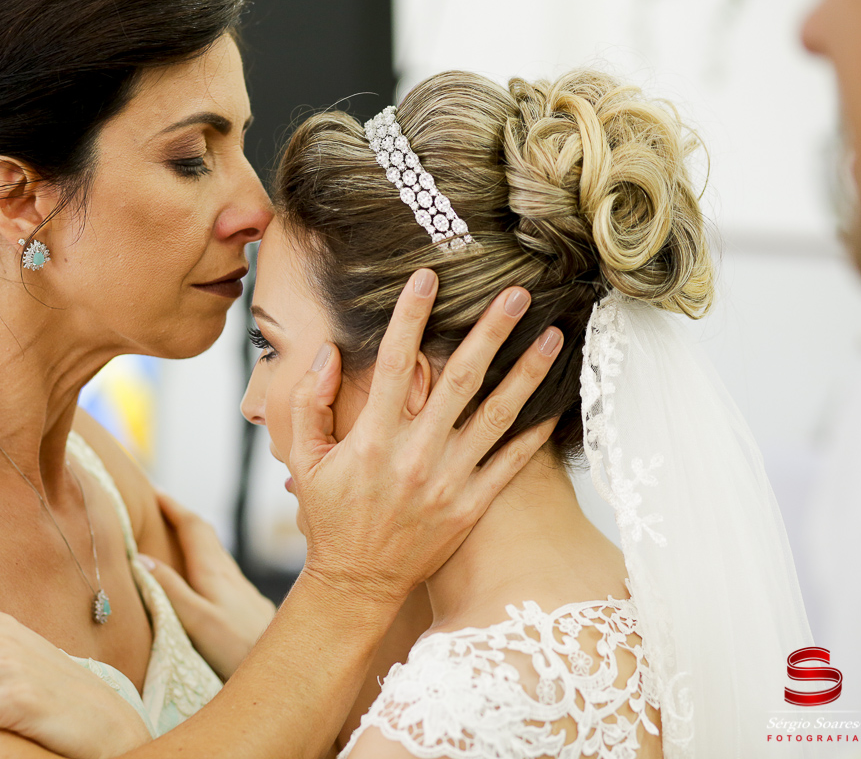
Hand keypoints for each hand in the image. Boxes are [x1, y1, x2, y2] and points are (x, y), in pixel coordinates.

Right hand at [138, 494, 275, 679]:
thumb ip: (169, 589)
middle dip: (182, 517)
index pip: (193, 527)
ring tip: (176, 535)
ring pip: (216, 552)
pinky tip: (205, 573)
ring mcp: (241, 589)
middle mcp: (230, 574)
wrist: (284, 667)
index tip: (152, 490)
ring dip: (195, 538)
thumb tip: (140, 558)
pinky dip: (207, 559)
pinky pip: (223, 569)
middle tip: (159, 507)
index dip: (173, 507)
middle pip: (206, 534)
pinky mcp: (248, 605)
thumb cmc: (237, 648)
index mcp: (214, 572)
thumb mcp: (196, 620)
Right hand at [290, 271, 560, 604]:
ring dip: (527, 373)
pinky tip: (557, 403)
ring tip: (554, 337)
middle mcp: (414, 456)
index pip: (393, 363)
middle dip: (490, 332)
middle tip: (517, 293)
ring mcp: (448, 482)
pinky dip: (535, 434)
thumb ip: (309, 403)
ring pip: (496, 417)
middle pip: (459, 380)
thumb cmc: (329, 518)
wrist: (356, 584)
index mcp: (371, 439)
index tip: (428, 277)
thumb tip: (327, 351)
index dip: (410, 316)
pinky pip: (510, 464)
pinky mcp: (470, 506)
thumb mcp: (303, 461)